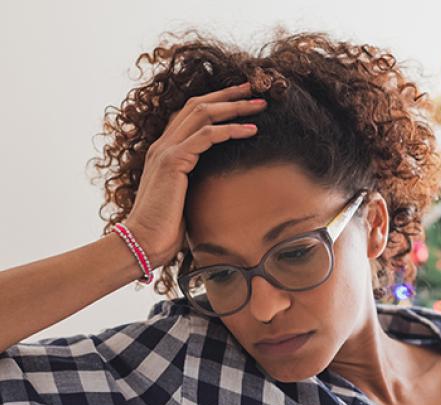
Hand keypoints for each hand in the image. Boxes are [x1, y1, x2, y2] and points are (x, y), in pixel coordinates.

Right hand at [123, 81, 266, 266]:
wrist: (143, 242)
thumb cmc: (165, 229)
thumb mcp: (185, 200)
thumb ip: (196, 185)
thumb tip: (220, 188)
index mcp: (165, 152)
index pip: (190, 115)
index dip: (216, 103)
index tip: (242, 100)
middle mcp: (163, 145)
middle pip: (198, 105)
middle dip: (229, 95)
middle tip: (255, 89)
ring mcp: (166, 151)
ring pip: (203, 114)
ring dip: (234, 106)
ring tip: (260, 105)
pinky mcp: (173, 162)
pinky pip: (206, 136)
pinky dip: (231, 130)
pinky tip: (251, 131)